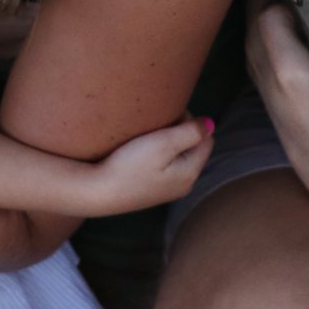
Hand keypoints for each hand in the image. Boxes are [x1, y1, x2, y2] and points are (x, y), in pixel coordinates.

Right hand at [90, 115, 215, 212]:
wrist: (98, 192)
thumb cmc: (130, 165)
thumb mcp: (163, 143)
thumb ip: (191, 132)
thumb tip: (211, 123)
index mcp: (191, 173)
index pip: (206, 138)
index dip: (190, 122)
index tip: (167, 116)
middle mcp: (184, 184)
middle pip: (193, 148)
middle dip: (181, 133)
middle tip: (156, 125)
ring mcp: (167, 190)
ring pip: (179, 157)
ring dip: (168, 143)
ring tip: (147, 136)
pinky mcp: (152, 190)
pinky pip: (165, 166)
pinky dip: (158, 155)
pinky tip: (140, 152)